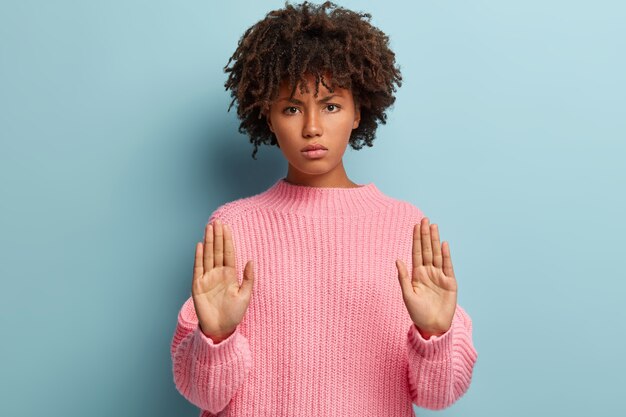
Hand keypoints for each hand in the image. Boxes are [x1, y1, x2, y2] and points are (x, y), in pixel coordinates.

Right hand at [191, 219, 254, 342]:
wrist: (221, 329)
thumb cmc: (234, 314)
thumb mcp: (245, 295)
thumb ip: (248, 278)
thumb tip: (251, 260)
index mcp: (230, 275)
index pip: (228, 253)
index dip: (227, 240)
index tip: (226, 227)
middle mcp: (217, 274)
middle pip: (217, 251)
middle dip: (217, 237)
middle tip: (217, 221)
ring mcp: (207, 279)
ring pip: (208, 256)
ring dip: (208, 242)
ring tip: (209, 228)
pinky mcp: (197, 286)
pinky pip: (198, 268)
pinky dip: (198, 257)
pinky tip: (200, 245)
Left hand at [396, 217, 457, 338]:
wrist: (432, 327)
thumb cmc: (417, 313)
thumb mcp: (407, 295)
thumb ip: (403, 277)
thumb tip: (398, 260)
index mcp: (417, 274)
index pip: (417, 252)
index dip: (416, 239)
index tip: (415, 225)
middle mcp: (429, 272)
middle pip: (427, 250)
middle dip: (426, 235)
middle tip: (425, 219)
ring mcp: (440, 277)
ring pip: (437, 254)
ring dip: (435, 240)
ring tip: (434, 226)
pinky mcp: (450, 283)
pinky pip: (448, 266)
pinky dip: (446, 255)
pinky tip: (444, 244)